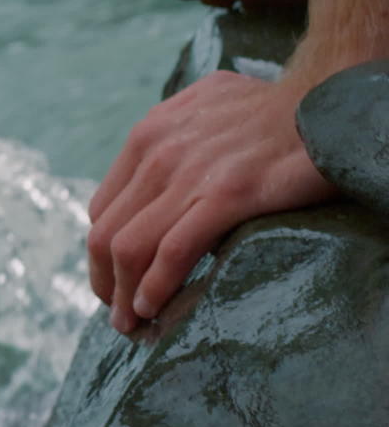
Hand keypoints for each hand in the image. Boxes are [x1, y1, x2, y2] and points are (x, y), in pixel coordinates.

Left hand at [87, 69, 335, 334]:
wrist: (324, 101)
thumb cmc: (272, 111)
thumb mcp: (202, 111)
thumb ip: (171, 140)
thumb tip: (155, 179)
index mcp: (146, 136)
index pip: (102, 209)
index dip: (103, 254)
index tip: (115, 281)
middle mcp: (156, 152)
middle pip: (106, 233)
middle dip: (105, 282)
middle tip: (117, 316)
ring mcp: (189, 173)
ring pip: (129, 247)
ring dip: (123, 295)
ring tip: (131, 325)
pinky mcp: (227, 194)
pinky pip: (173, 251)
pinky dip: (155, 286)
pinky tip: (154, 308)